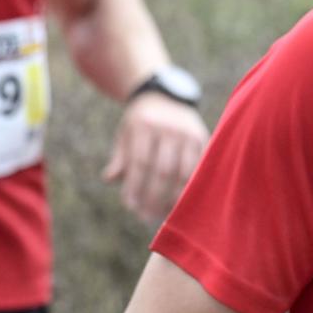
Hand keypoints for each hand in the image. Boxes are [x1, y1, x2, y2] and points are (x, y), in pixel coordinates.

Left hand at [103, 93, 207, 225]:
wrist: (165, 96)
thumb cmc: (140, 122)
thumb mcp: (125, 134)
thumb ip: (120, 157)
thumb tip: (109, 180)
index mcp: (145, 125)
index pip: (140, 163)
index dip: (135, 187)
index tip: (130, 206)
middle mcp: (169, 127)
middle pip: (162, 171)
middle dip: (153, 198)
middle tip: (145, 217)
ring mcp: (188, 132)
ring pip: (183, 173)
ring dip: (173, 198)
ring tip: (162, 214)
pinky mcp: (202, 138)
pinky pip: (198, 169)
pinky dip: (189, 188)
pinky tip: (180, 202)